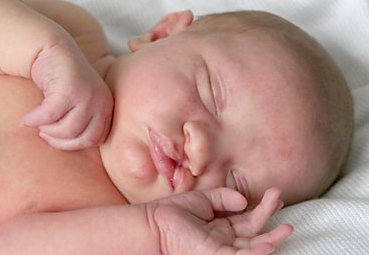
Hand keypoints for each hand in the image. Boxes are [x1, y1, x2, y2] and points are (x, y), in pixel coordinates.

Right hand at [21, 42, 112, 150]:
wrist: (51, 49)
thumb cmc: (61, 82)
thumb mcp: (78, 104)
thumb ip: (81, 123)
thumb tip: (72, 152)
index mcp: (106, 107)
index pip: (95, 139)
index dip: (73, 144)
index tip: (56, 138)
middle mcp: (101, 101)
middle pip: (83, 139)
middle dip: (60, 141)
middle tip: (44, 133)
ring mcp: (87, 95)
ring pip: (67, 130)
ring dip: (47, 130)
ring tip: (37, 123)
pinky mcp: (69, 89)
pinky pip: (49, 116)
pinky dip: (35, 119)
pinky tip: (26, 118)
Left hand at [148, 188, 292, 254]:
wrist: (154, 222)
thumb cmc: (174, 212)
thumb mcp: (203, 198)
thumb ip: (224, 197)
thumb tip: (244, 200)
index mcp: (222, 226)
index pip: (248, 218)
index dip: (263, 207)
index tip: (275, 194)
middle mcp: (225, 239)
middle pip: (254, 231)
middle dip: (269, 217)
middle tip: (280, 199)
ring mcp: (221, 249)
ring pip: (252, 248)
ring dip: (270, 239)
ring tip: (287, 228)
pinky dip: (256, 253)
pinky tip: (269, 244)